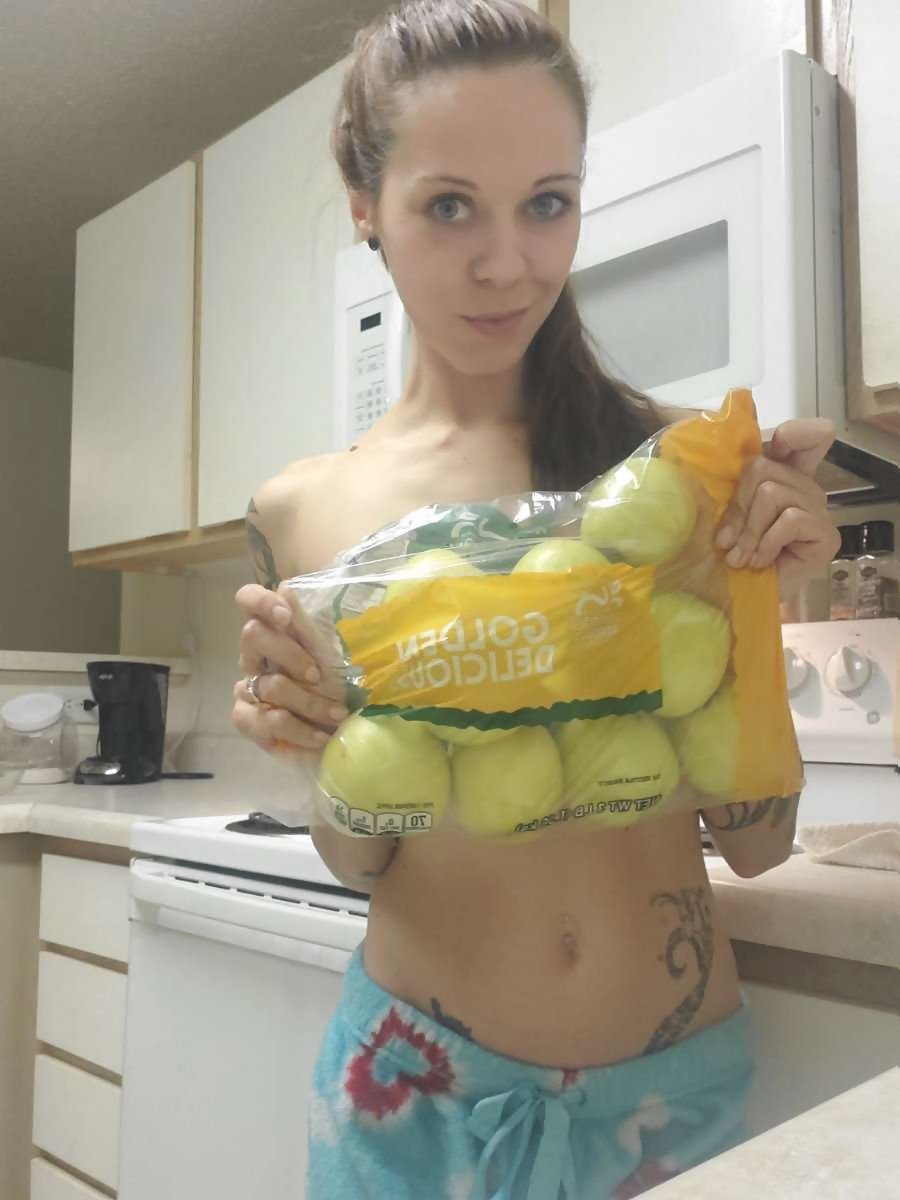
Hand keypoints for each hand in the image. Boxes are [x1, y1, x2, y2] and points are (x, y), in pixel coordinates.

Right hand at [231, 583, 349, 757]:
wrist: (340, 731)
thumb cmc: (337, 685)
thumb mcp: (332, 653)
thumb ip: (309, 626)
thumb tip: (286, 588)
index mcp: (275, 629)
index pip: (248, 599)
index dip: (260, 601)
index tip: (286, 617)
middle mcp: (255, 654)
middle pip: (251, 635)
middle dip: (290, 654)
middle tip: (318, 673)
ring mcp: (248, 687)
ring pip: (265, 684)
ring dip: (307, 701)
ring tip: (336, 713)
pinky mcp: (248, 720)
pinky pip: (263, 721)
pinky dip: (297, 728)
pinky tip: (319, 736)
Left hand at [715, 418, 840, 596]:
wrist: (741, 597)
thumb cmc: (730, 556)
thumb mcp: (721, 516)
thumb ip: (723, 490)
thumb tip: (703, 475)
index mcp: (782, 474)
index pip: (808, 435)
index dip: (795, 432)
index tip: (773, 444)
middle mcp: (804, 486)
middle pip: (764, 467)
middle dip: (737, 506)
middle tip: (727, 541)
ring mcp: (818, 509)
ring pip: (773, 493)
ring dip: (748, 531)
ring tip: (740, 557)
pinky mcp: (826, 534)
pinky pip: (790, 519)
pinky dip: (767, 543)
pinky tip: (760, 561)